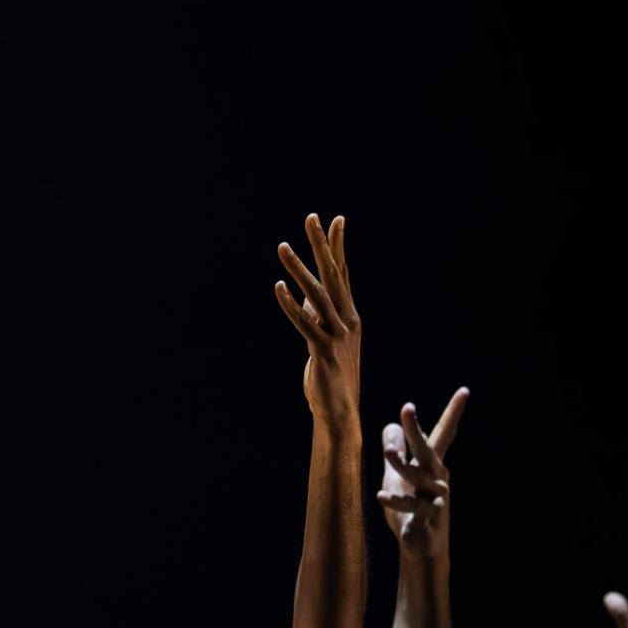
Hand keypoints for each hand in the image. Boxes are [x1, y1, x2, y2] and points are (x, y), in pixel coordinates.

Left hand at [272, 211, 360, 417]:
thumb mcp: (326, 339)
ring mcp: (337, 335)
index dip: (338, 246)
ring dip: (299, 269)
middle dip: (322, 245)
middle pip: (334, 275)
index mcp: (349, 315)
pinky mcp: (323, 351)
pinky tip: (278, 288)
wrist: (340, 409)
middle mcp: (347, 320)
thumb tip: (305, 293)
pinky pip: (305, 323)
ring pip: (317, 294)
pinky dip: (291, 305)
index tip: (335, 219)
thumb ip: (319, 315)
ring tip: (283, 247)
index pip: (344, 273)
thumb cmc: (333, 375)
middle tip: (311, 217)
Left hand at [378, 390, 468, 559]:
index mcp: (431, 465)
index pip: (442, 434)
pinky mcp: (426, 518)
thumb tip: (390, 425)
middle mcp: (436, 477)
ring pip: (419, 477)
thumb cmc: (413, 508)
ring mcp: (433, 498)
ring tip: (388, 451)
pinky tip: (381, 495)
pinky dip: (397, 500)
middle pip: (427, 450)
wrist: (424, 546)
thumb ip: (397, 451)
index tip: (465, 390)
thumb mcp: (399, 477)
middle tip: (407, 408)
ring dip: (402, 463)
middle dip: (416, 429)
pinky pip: (411, 507)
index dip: (453, 412)